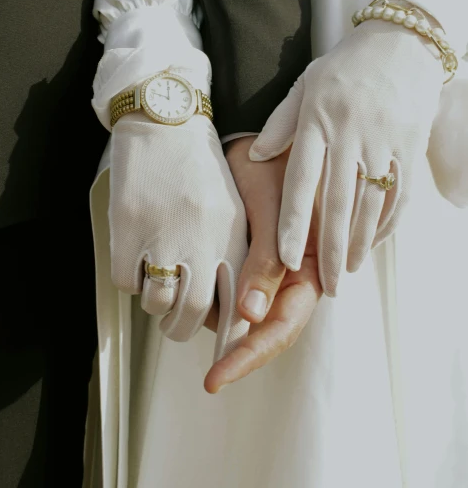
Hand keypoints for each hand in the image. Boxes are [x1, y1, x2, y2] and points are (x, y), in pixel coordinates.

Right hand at [108, 113, 248, 360]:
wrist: (163, 123)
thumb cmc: (197, 166)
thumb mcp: (229, 207)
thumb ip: (233, 253)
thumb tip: (232, 302)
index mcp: (232, 233)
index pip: (235, 299)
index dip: (228, 327)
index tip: (220, 336)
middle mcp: (201, 239)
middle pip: (193, 312)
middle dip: (183, 328)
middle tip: (177, 325)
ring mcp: (162, 235)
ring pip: (156, 301)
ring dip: (155, 303)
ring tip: (156, 287)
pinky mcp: (128, 230)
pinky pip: (126, 281)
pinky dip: (130, 280)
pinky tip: (135, 259)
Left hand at [203, 137, 321, 391]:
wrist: (254, 132)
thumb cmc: (271, 161)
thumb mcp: (270, 208)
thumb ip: (264, 260)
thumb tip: (249, 315)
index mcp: (312, 263)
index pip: (284, 323)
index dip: (253, 353)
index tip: (218, 375)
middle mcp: (296, 273)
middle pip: (271, 328)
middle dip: (240, 351)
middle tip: (210, 374)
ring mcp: (274, 269)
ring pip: (251, 314)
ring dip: (226, 325)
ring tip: (195, 322)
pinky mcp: (253, 258)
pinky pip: (237, 290)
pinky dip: (218, 299)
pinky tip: (198, 298)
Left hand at [250, 19, 444, 295]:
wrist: (401, 42)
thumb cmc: (345, 66)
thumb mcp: (305, 86)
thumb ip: (280, 123)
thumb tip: (255, 156)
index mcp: (317, 119)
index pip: (301, 181)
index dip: (295, 223)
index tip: (287, 259)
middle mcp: (349, 133)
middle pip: (338, 202)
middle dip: (331, 250)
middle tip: (326, 287)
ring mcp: (383, 139)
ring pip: (371, 203)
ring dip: (361, 243)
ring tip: (349, 272)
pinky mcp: (411, 144)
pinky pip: (401, 192)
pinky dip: (389, 222)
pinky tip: (376, 242)